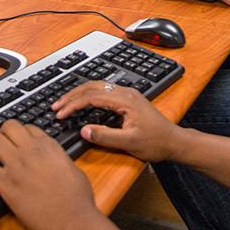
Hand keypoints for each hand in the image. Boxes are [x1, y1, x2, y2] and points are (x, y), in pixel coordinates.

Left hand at [0, 121, 97, 229]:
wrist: (72, 220)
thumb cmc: (78, 198)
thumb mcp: (72, 167)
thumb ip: (58, 158)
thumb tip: (52, 160)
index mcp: (49, 146)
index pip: (28, 127)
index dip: (21, 134)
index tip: (17, 142)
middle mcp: (31, 151)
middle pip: (8, 126)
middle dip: (2, 133)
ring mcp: (17, 166)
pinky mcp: (6, 185)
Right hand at [52, 81, 183, 162]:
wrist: (173, 141)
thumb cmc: (155, 142)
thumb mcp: (129, 143)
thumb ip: (105, 136)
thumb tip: (84, 130)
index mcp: (125, 100)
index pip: (92, 96)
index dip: (73, 104)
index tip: (60, 114)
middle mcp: (126, 93)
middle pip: (93, 86)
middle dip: (72, 95)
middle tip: (56, 106)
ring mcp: (128, 94)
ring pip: (98, 87)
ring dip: (79, 94)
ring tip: (64, 104)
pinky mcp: (128, 99)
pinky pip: (104, 91)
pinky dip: (89, 95)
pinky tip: (82, 103)